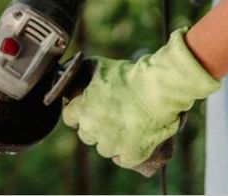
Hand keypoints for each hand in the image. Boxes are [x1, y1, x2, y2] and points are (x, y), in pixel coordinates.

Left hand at [61, 28, 219, 173]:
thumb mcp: (100, 66)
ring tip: (122, 127)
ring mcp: (114, 144)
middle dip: (93, 126)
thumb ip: (83, 73)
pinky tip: (130, 144)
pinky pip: (124, 160)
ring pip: (104, 149)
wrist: (158, 88)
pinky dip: (127, 153)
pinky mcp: (133, 154)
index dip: (77, 112)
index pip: (69, 117)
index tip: (86, 108)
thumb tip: (74, 74)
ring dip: (110, 140)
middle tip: (107, 115)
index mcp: (83, 110)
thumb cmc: (129, 75)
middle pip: (86, 135)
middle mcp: (95, 130)